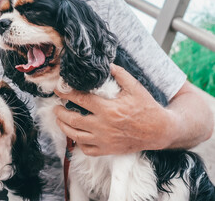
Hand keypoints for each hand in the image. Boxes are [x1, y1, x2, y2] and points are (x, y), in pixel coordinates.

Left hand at [54, 64, 174, 155]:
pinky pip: (87, 150)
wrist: (159, 130)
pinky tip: (76, 136)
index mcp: (107, 109)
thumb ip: (119, 74)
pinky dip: (78, 144)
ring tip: (60, 120)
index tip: (58, 89)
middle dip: (60, 112)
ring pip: (76, 136)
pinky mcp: (108, 150)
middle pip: (72, 120)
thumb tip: (106, 65)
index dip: (66, 93)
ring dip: (64, 127)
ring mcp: (104, 140)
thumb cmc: (147, 108)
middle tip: (56, 106)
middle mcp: (102, 126)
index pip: (80, 99)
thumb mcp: (135, 87)